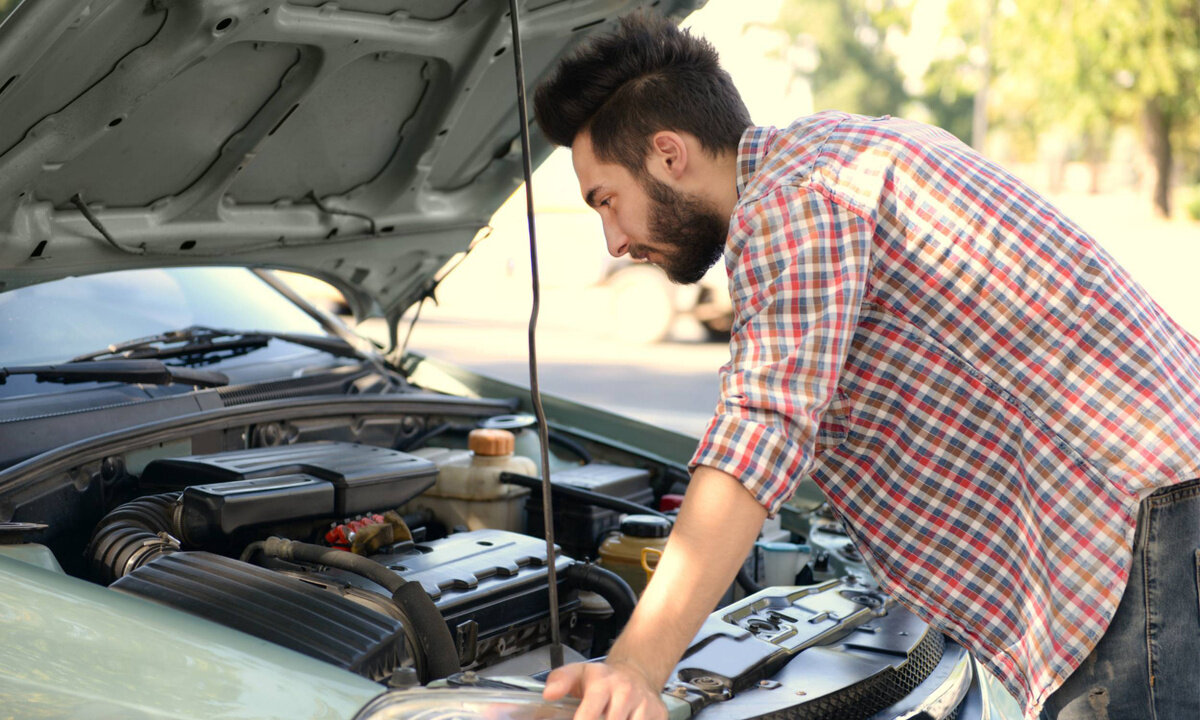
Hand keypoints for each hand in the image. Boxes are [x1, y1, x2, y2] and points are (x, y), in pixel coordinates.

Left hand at [542, 659, 666, 719]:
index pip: (589, 715)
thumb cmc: (602, 680)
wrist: (636, 673)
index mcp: (602, 684)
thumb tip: (548, 695)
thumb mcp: (578, 673)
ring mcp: (645, 704)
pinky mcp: (660, 714)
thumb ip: (559, 681)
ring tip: (609, 719)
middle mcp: (626, 692)